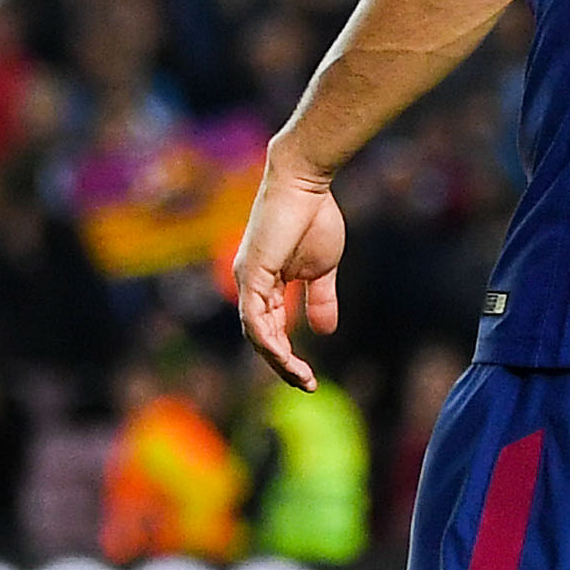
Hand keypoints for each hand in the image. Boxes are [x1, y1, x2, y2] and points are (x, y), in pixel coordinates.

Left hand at [229, 150, 347, 391]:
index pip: (270, 328)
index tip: (309, 376)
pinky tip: (285, 358)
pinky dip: (268, 340)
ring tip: (300, 378)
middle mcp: (250, 285)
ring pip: (256, 333)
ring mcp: (247, 280)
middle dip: (283, 364)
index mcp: (265, 283)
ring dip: (278, 360)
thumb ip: (319, 300)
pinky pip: (254, 318)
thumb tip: (322, 332)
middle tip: (306, 385)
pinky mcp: (251, 274)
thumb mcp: (321, 270)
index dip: (288, 354)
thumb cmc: (313, 218)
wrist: (306, 184)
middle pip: (261, 337)